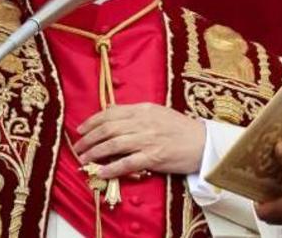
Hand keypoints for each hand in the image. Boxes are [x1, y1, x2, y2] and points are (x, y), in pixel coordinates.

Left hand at [72, 103, 205, 178]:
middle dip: (89, 138)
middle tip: (77, 146)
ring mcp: (148, 140)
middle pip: (108, 129)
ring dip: (95, 153)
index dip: (92, 121)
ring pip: (113, 145)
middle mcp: (143, 123)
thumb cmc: (181, 128)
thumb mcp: (157, 112)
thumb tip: (111, 111)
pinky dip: (112, 168)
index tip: (81, 129)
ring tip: (84, 159)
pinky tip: (101, 172)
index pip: (111, 113)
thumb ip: (135, 111)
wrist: (203, 143)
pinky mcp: (153, 158)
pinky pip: (127, 163)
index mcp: (143, 109)